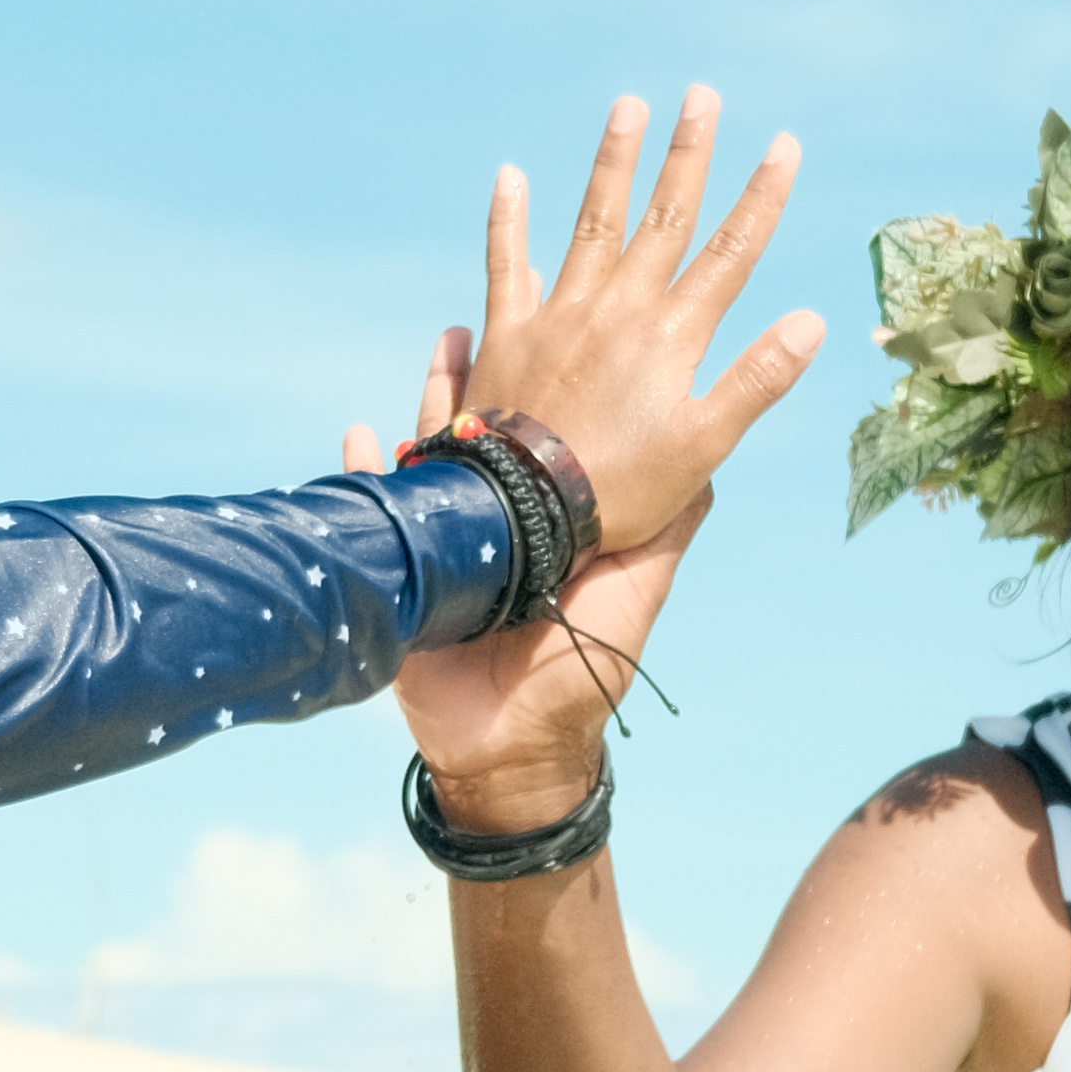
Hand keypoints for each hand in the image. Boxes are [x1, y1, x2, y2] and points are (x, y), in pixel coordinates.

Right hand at [340, 324, 715, 830]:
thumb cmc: (587, 670)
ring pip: (437, 456)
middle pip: (487, 432)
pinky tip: (357, 432)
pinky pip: (380, 510)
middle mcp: (505, 523)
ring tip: (440, 346)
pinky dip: (365, 470)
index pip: (550, 437)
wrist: (517, 748)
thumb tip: (713, 460)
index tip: (557, 330)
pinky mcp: (408, 575)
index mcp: (557, 521)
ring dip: (433, 401)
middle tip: (471, 323)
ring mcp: (454, 545)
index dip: (551, 386)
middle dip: (480, 378)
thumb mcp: (641, 586)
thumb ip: (667, 526)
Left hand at [437, 90, 825, 566]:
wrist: (521, 512)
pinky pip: (507, 263)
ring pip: (593, 221)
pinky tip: (511, 175)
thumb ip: (757, 380)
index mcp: (671, 335)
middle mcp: (618, 309)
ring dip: (613, 161)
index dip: (761, 197)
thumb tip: (811, 322)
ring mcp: (560, 314)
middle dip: (688, 154)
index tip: (785, 145)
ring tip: (629, 106)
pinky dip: (509, 219)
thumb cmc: (619, 491)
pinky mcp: (509, 332)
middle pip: (664, 217)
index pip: (730, 252)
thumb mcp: (703, 447)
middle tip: (702, 95)